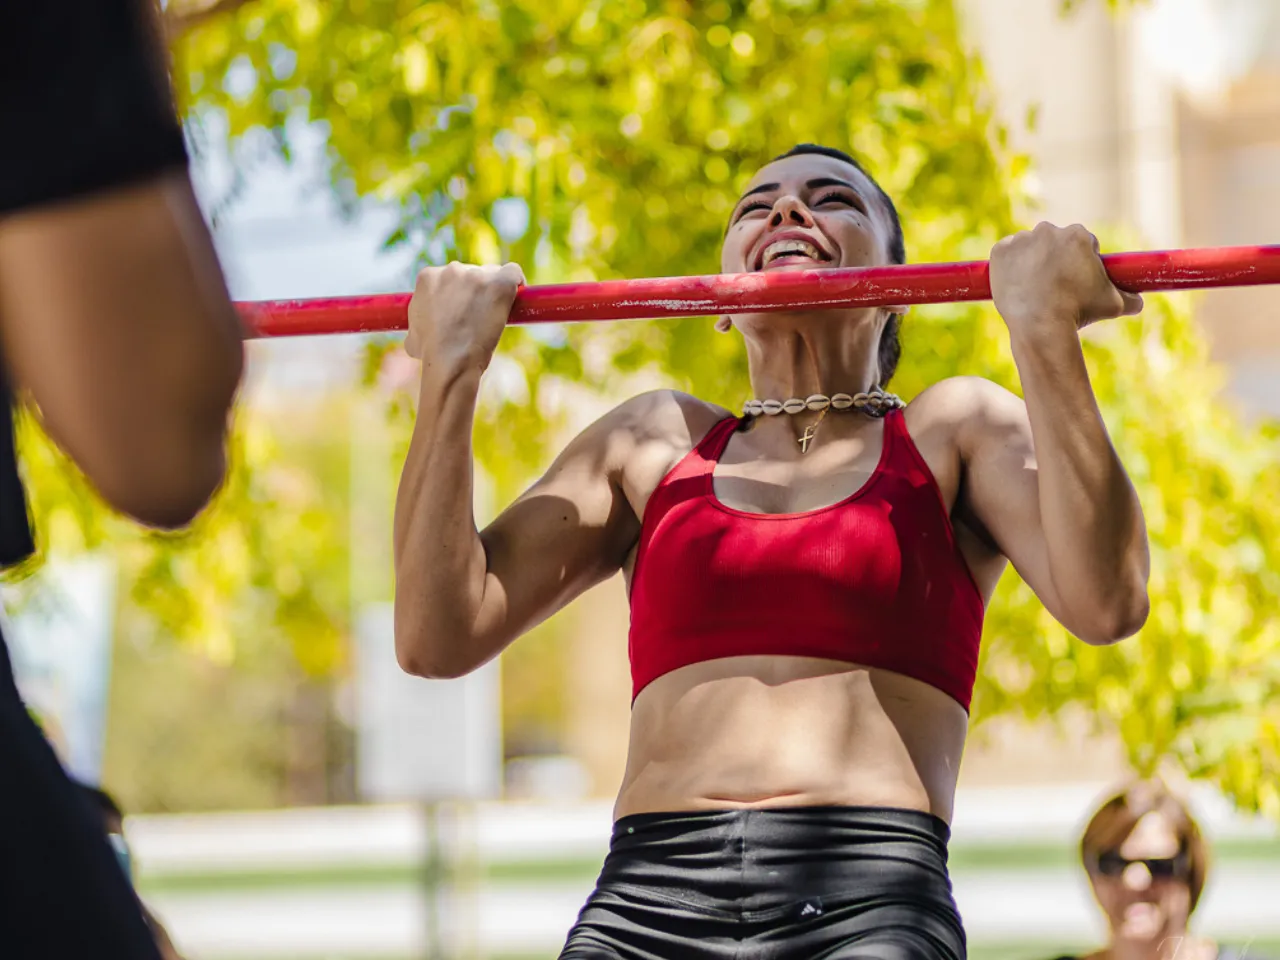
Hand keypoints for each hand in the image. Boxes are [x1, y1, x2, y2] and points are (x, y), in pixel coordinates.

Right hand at [404, 261, 524, 370]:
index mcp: (428, 277)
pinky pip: (513, 273)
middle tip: (480, 316)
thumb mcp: (413, 335)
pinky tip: (518, 295)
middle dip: (476, 292)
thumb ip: (418, 324)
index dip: (458, 293)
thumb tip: (418, 334)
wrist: (450, 361)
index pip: (449, 276)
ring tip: (496, 314)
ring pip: (492, 274)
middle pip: (471, 273)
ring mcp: (476, 275)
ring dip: (494, 290)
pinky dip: (517, 282)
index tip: (464, 309)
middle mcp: (451, 270)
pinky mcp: (500, 283)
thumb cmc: (431, 353)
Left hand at [989, 223, 1142, 339]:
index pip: (1081, 243)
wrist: (1041, 324)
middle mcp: (1049, 230)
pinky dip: (1007, 264)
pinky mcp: (999, 251)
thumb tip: (1139, 300)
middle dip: (1054, 259)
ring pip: (1028, 247)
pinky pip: (1005, 253)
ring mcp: (1022, 239)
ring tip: (1033, 287)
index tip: (1075, 278)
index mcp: (1078, 235)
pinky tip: (1014, 281)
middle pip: (1053, 243)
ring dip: (1030, 260)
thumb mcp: (1114, 305)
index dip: (1080, 262)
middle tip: (1053, 285)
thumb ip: (1131, 298)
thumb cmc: (1079, 312)